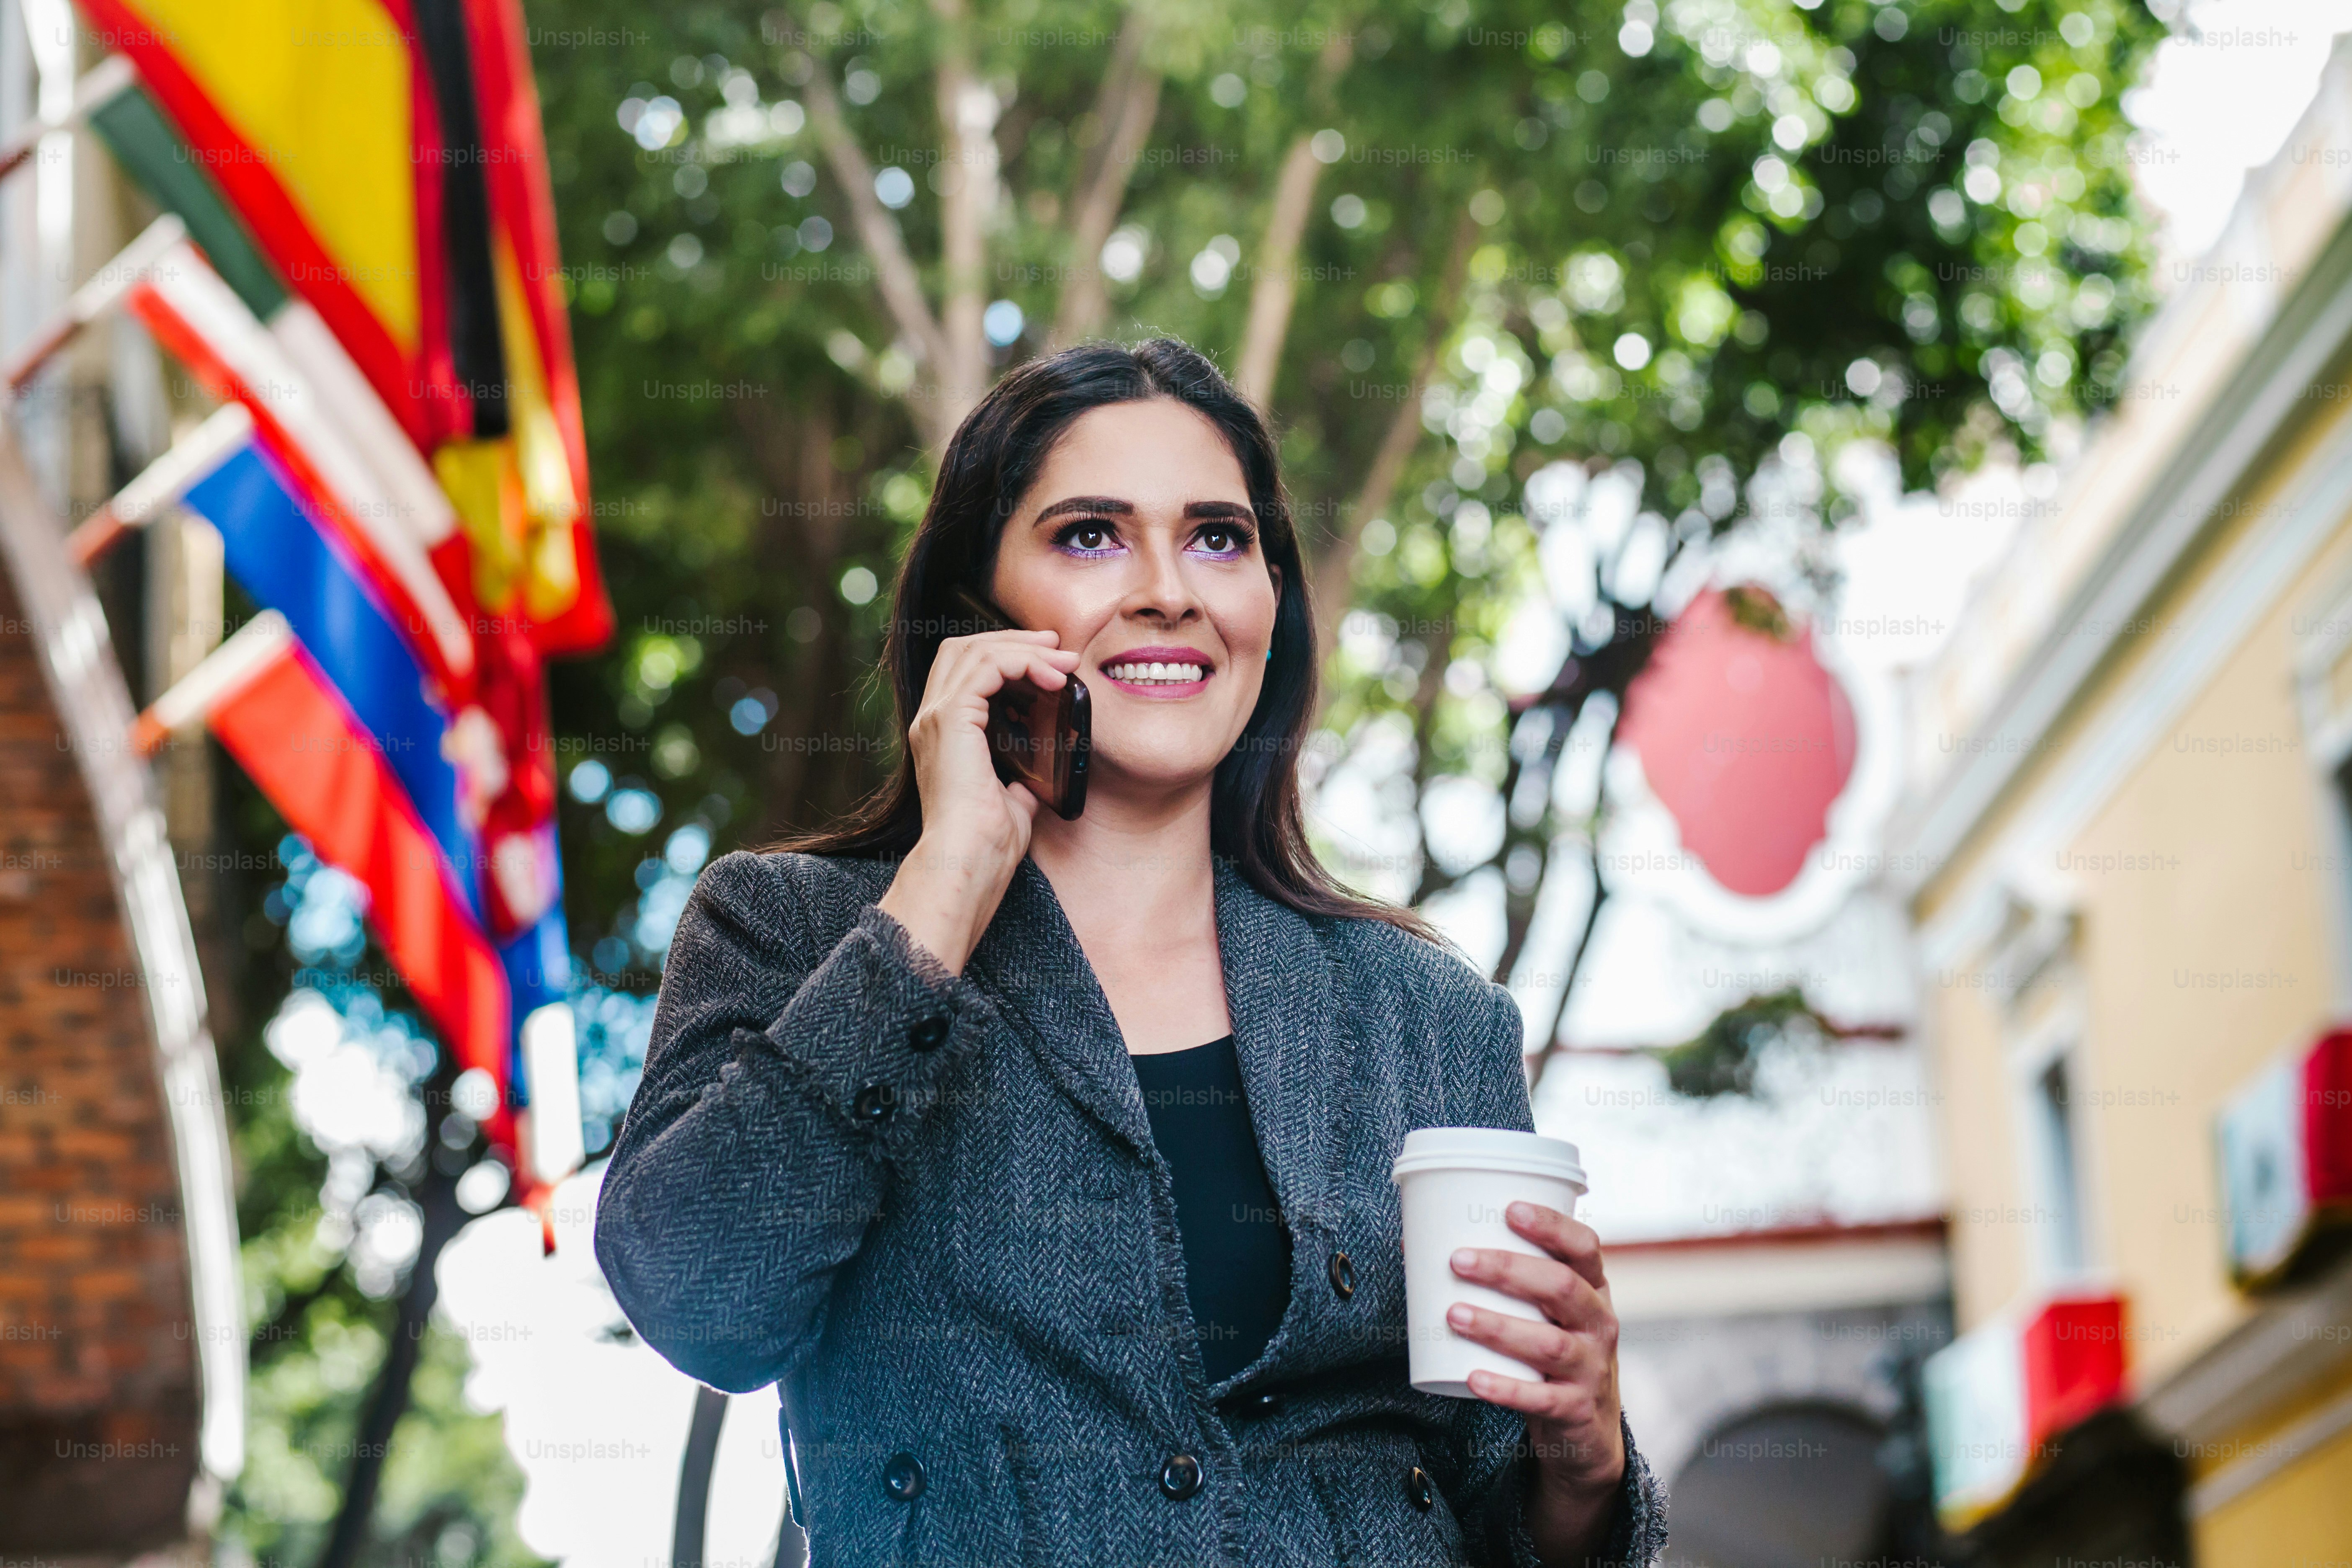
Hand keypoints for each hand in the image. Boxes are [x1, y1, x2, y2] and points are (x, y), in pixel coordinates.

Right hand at [878, 628, 1081, 972]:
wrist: (968, 864)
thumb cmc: (986, 846)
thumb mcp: (1009, 803)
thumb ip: (1015, 785)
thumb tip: (1032, 782)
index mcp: (941, 735)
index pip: (964, 671)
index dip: (1006, 655)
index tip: (1050, 661)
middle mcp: (931, 720)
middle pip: (965, 648)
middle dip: (1014, 640)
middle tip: (1058, 647)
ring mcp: (936, 717)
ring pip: (976, 650)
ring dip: (1025, 648)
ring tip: (1063, 660)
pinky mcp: (951, 719)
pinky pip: (987, 667)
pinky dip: (1023, 662)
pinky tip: (1052, 677)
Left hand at [1445, 1202, 1624, 1565]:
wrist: (1587, 1430)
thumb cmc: (1551, 1351)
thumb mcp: (1544, 1313)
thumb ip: (1500, 1282)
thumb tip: (1414, 1244)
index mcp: (1592, 1289)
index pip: (1584, 1246)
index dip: (1552, 1225)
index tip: (1510, 1210)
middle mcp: (1599, 1324)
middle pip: (1562, 1287)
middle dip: (1509, 1270)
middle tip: (1459, 1261)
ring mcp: (1591, 1368)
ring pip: (1549, 1343)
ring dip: (1498, 1326)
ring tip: (1454, 1314)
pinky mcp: (1575, 1409)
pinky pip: (1542, 1398)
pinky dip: (1506, 1388)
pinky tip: (1474, 1378)